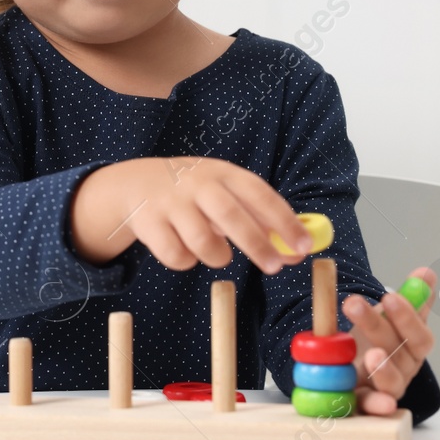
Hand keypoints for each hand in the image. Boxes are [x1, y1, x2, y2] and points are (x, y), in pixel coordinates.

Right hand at [70, 156, 314, 273]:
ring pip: (203, 242)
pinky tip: (184, 249)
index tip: (303, 246)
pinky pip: (176, 255)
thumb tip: (297, 251)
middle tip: (275, 267)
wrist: (136, 183)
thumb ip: (260, 220)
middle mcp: (196, 184)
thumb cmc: (194, 194)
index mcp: (222, 173)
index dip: (284, 220)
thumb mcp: (225, 193)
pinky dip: (186, 260)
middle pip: (231, 215)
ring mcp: (169, 203)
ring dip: (217, 256)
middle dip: (257, 244)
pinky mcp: (147, 223)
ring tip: (217, 254)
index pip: (259, 194)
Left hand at [345, 266, 436, 415]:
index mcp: (412, 349)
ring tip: (372, 354)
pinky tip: (379, 402)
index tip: (390, 296)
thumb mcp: (388, 320)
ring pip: (392, 383)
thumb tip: (426, 273)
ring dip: (384, 370)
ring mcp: (386, 390)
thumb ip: (409, 301)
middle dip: (377, 327)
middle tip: (354, 303)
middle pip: (397, 352)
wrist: (352, 370)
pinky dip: (377, 406)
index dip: (408, 317)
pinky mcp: (365, 404)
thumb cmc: (375, 342)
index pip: (418, 335)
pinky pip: (372, 407)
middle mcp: (403, 371)